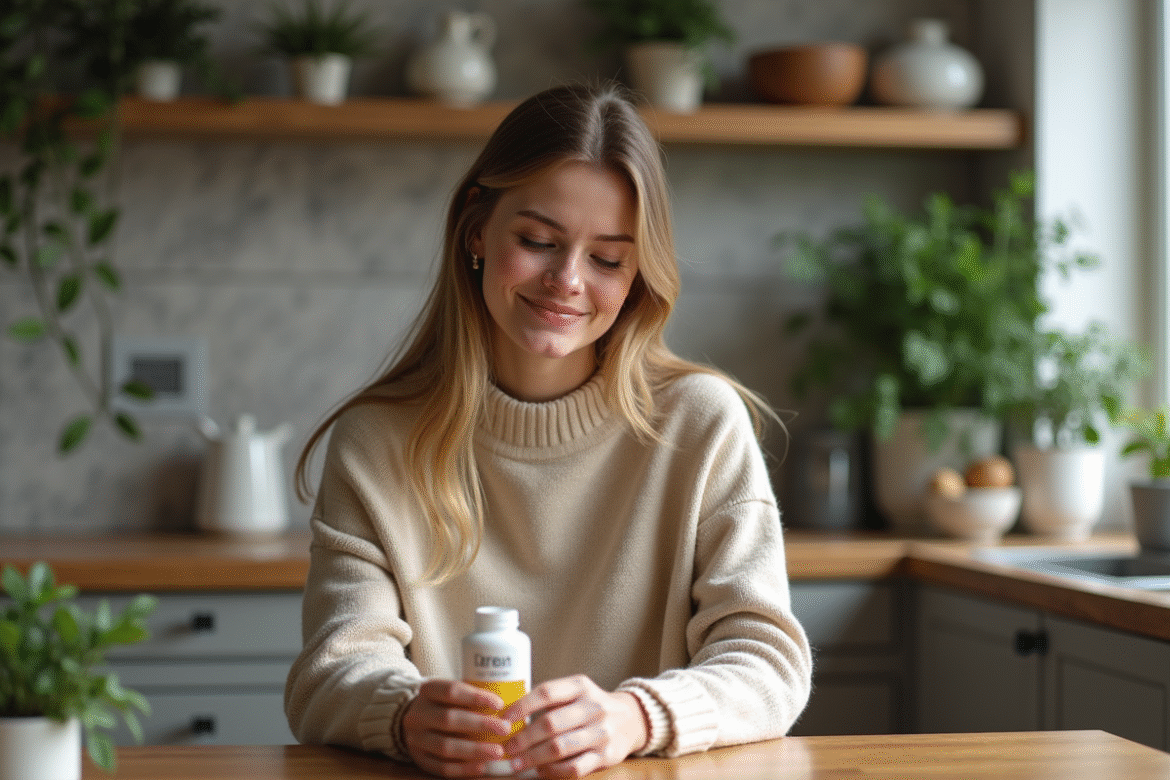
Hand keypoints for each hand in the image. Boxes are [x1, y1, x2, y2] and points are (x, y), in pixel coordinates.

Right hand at [400, 678, 513, 777]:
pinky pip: (442, 767)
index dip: (476, 697)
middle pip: (449, 719)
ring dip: (475, 750)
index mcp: (427, 691)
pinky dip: (464, 769)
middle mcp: (417, 715)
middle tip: (505, 729)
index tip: (500, 704)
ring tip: (498, 752)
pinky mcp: (419, 759)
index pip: (452, 691)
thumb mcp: (450, 693)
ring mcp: (415, 739)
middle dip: (480, 725)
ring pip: (445, 746)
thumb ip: (471, 696)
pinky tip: (482, 766)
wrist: (413, 721)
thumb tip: (509, 703)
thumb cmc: (443, 705)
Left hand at [501, 674, 649, 777]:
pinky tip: (541, 771)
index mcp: (580, 686)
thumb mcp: (575, 691)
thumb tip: (508, 716)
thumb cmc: (591, 706)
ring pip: (560, 748)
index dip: (521, 706)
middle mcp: (593, 707)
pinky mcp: (606, 755)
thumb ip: (550, 700)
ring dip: (533, 758)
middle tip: (505, 749)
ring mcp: (601, 732)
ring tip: (516, 764)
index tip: (502, 720)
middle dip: (523, 739)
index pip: (546, 692)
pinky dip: (553, 772)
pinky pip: (575, 768)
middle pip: (550, 723)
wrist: (631, 719)